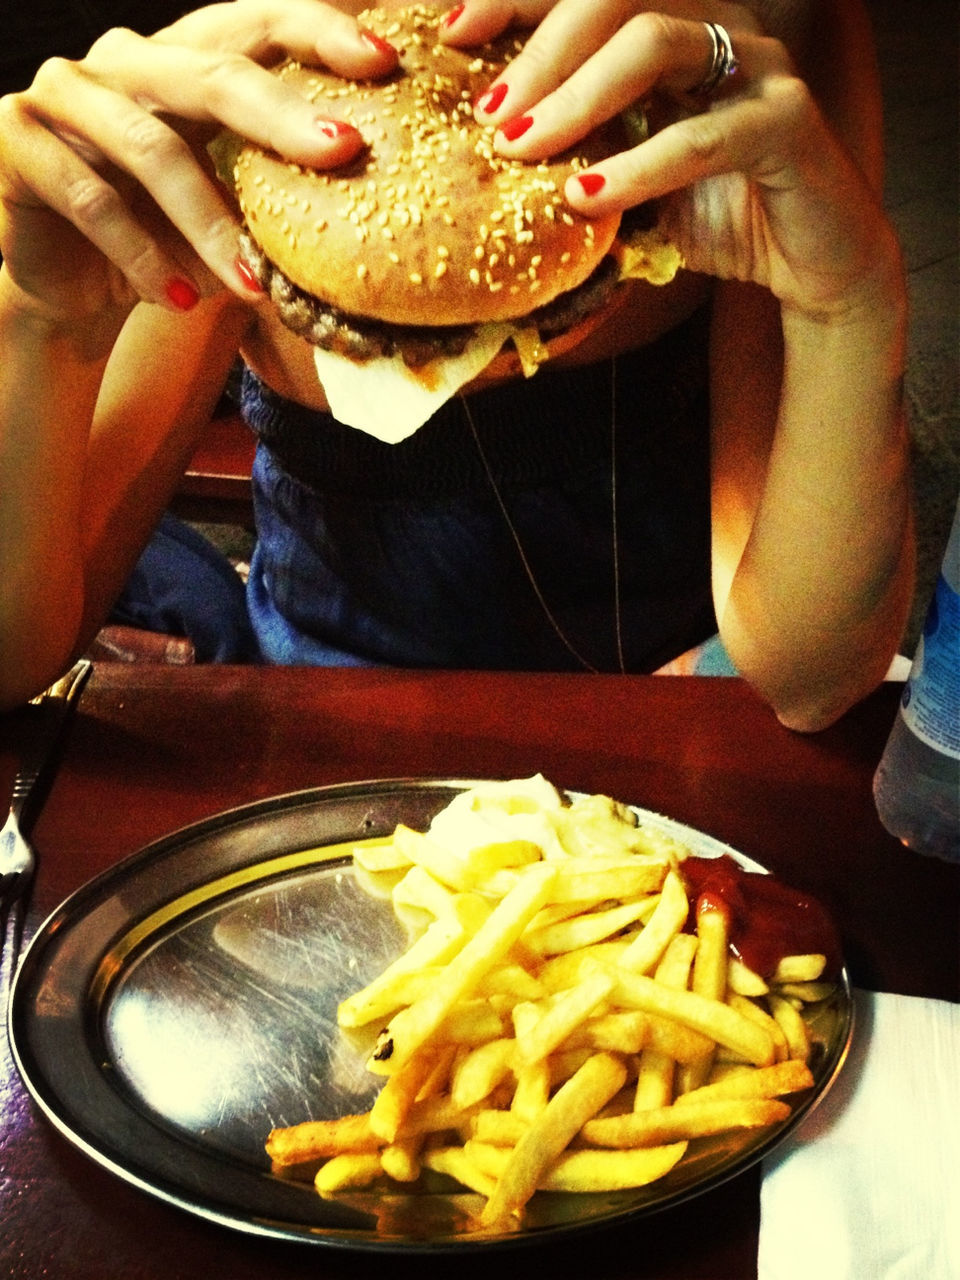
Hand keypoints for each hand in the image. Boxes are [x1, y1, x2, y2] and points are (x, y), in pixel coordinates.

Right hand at [0, 0, 397, 322]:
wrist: (69, 285)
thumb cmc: (162, 240)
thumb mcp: (226, 206)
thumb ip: (275, 188)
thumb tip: (379, 203)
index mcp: (182, 61)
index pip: (254, 25)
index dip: (317, 33)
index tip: (384, 64)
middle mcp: (124, 61)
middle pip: (211, 72)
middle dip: (282, 115)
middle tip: (344, 151)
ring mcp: (64, 93)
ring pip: (152, 149)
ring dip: (211, 225)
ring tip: (255, 289)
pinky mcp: (17, 142)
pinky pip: (91, 201)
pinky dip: (143, 258)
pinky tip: (182, 301)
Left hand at [443, 0, 899, 319]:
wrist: (806, 265)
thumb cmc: (714, 215)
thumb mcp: (627, 178)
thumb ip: (575, 152)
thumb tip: (485, 150)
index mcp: (675, 26)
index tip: (451, 32)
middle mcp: (718, 25)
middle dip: (538, 50)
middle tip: (489, 115)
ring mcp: (758, 64)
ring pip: (655, 41)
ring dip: (576, 98)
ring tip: (522, 149)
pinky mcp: (788, 120)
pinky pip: (701, 133)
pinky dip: (636, 167)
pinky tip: (586, 198)